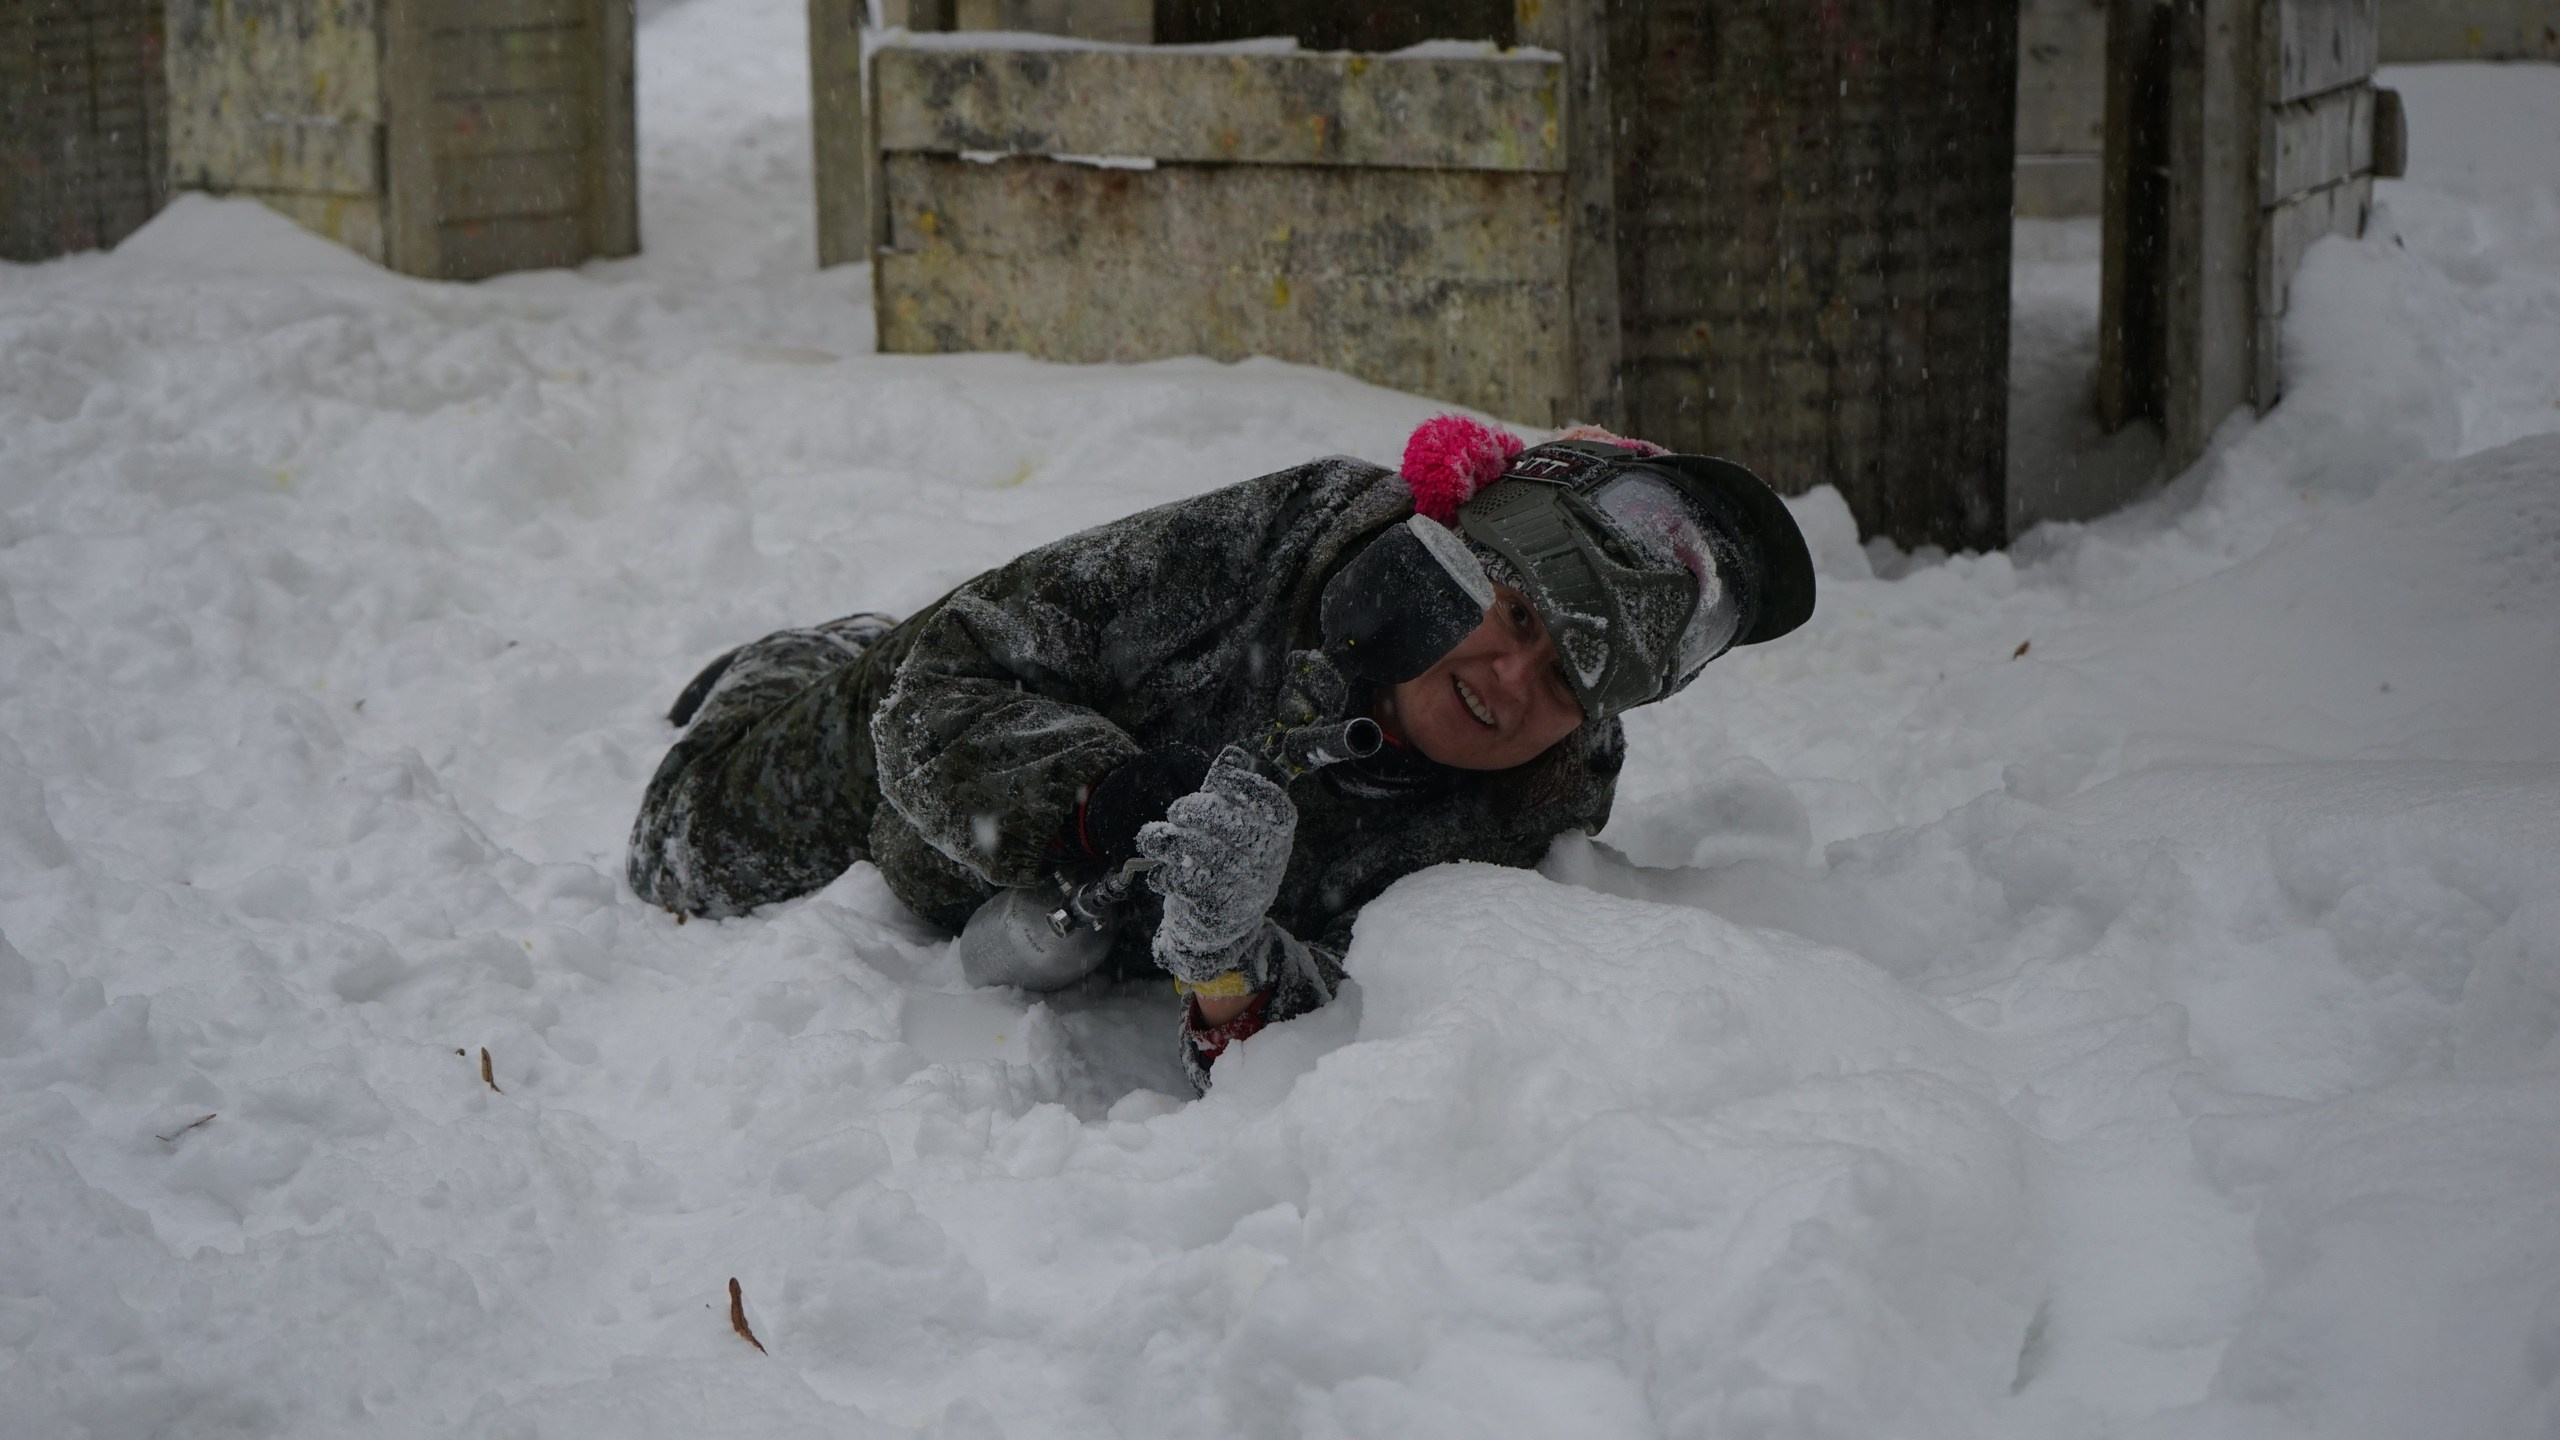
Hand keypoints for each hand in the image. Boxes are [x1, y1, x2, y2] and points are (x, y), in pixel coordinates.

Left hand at [1136, 747, 1295, 984]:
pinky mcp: (1218, 911)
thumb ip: (1231, 795)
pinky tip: (1160, 873)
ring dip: (1170, 842)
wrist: (1221, 931)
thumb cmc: (1225, 865)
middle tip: (1177, 812)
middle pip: (1230, 827)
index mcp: (1277, 838)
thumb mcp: (1235, 831)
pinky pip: (1186, 883)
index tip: (1219, 777)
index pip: (1272, 806)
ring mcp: (1244, 889)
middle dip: (1197, 812)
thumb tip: (1233, 754)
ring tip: (1153, 839)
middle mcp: (1267, 863)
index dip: (1246, 786)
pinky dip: (1165, 875)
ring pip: (1202, 854)